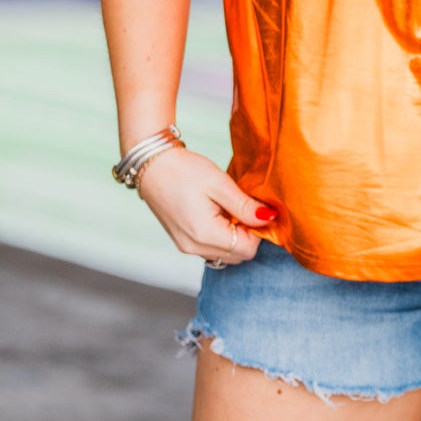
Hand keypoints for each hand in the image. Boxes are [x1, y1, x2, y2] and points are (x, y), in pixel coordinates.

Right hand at [135, 147, 276, 265]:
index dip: (258, 231)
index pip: (247, 249)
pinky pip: (212, 249)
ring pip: (225, 254)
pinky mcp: (183, 242)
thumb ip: (244, 205)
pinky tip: (217, 213)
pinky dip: (221, 236)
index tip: (256, 208)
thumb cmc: (183, 170)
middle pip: (238, 255)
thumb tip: (268, 218)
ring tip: (228, 208)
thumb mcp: (219, 183)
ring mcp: (187, 247)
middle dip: (248, 234)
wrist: (151, 165)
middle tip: (243, 206)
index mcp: (204, 234)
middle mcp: (194, 248)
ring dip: (235, 236)